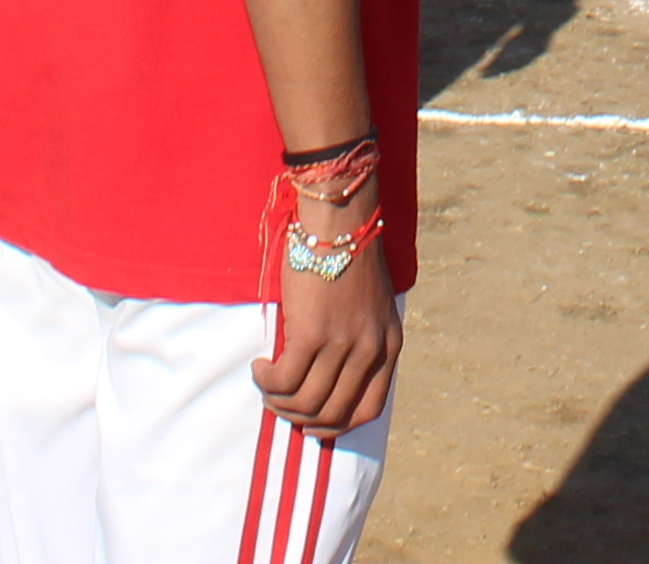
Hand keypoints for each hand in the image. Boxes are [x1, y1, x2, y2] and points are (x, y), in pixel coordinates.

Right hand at [253, 206, 401, 435]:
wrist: (338, 224)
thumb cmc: (349, 259)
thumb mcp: (371, 308)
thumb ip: (360, 343)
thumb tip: (327, 381)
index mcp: (388, 347)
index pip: (368, 410)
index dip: (336, 424)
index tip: (313, 421)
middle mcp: (369, 351)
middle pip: (333, 414)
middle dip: (301, 418)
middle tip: (280, 404)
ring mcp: (342, 345)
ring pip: (306, 403)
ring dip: (278, 402)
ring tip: (266, 384)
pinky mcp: (312, 334)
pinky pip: (284, 380)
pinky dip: (267, 381)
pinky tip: (259, 367)